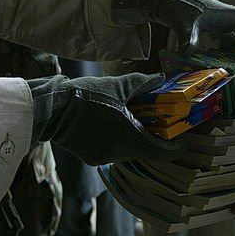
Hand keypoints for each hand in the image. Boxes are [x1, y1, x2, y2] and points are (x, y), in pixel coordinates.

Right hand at [27, 73, 183, 164]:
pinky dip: (119, 140)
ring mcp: (103, 157)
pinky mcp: (91, 157)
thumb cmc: (85, 95)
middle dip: (154, 137)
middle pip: (145, 150)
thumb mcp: (118, 85)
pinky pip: (113, 150)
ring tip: (135, 119)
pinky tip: (113, 123)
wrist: (51, 108)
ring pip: (128, 150)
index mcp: (129, 138)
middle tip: (160, 122)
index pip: (161, 152)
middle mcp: (119, 153)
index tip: (183, 139)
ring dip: (135, 137)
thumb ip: (143, 83)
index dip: (176, 147)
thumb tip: (161, 78)